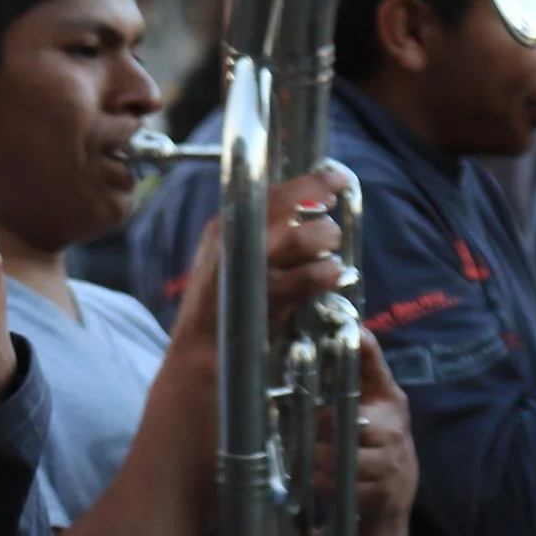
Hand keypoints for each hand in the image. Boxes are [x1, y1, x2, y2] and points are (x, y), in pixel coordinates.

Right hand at [172, 172, 348, 345]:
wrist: (198, 355)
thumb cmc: (221, 308)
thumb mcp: (229, 260)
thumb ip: (259, 235)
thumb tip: (305, 213)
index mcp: (223, 225)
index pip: (271, 190)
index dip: (311, 181)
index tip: (337, 179)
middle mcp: (233, 240)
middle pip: (289, 207)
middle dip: (321, 217)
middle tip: (330, 235)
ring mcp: (250, 269)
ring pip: (303, 238)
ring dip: (326, 243)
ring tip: (329, 257)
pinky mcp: (268, 300)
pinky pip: (312, 276)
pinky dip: (328, 273)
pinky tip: (330, 278)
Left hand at [320, 334, 415, 525]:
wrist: (397, 490)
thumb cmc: (377, 437)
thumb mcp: (373, 401)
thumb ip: (357, 371)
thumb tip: (345, 332)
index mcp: (389, 399)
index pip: (374, 369)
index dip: (361, 351)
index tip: (349, 334)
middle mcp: (393, 428)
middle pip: (343, 421)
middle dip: (318, 427)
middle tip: (304, 429)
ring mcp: (390, 463)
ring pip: (337, 455)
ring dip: (317, 458)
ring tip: (314, 455)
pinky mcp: (382, 492)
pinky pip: (338, 484)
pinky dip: (323, 482)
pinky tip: (324, 476)